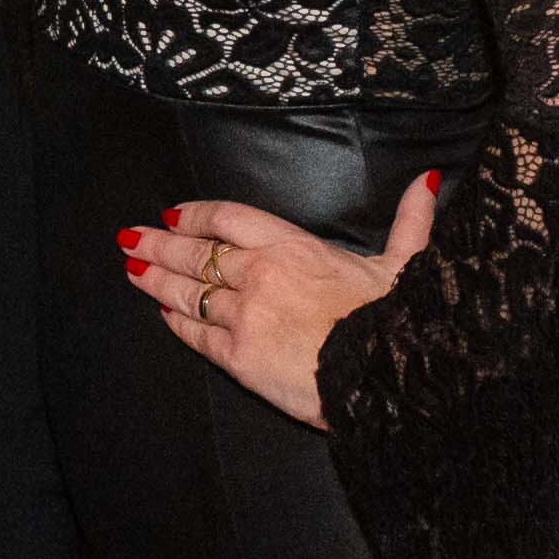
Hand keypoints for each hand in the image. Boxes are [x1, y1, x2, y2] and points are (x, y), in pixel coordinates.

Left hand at [124, 173, 441, 426]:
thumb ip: (410, 222)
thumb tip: (427, 182)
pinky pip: (196, 335)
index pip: (227, 218)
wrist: (386, 377)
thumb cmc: (397, 320)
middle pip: (196, 253)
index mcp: (293, 246)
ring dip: (156, 280)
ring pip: (187, 291)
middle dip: (160, 245)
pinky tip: (164, 315)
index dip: (195, 215)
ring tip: (132, 270)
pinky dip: (178, 323)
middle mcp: (259, 274)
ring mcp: (244, 316)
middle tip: (131, 238)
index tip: (173, 215)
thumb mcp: (406, 264)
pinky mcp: (238, 357)